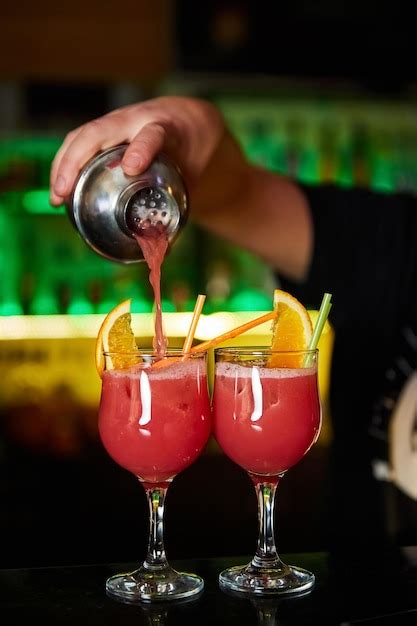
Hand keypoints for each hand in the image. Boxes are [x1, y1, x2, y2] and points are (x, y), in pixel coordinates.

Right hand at [49, 96, 225, 205]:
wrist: (186, 123)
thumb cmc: (189, 154)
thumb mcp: (194, 176)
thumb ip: (181, 209)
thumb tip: (163, 254)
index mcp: (166, 129)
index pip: (153, 134)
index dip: (141, 149)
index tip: (132, 168)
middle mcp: (137, 121)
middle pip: (99, 131)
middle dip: (77, 160)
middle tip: (64, 192)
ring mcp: (117, 123)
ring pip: (82, 136)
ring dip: (64, 165)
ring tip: (57, 196)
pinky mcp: (104, 130)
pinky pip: (78, 143)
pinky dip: (65, 165)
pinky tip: (59, 191)